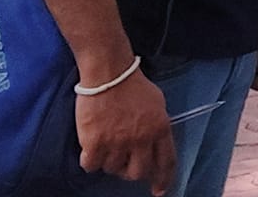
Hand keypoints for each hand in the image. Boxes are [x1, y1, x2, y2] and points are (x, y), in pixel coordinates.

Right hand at [75, 65, 176, 195]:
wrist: (109, 73)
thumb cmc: (133, 85)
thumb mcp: (157, 104)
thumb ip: (157, 126)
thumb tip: (155, 144)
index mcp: (160, 128)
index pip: (166, 162)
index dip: (163, 180)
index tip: (159, 191)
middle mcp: (141, 139)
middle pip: (138, 173)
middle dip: (131, 171)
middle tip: (123, 161)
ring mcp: (118, 143)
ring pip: (113, 169)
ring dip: (109, 161)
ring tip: (107, 144)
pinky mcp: (95, 144)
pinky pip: (92, 166)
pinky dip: (91, 160)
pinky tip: (92, 148)